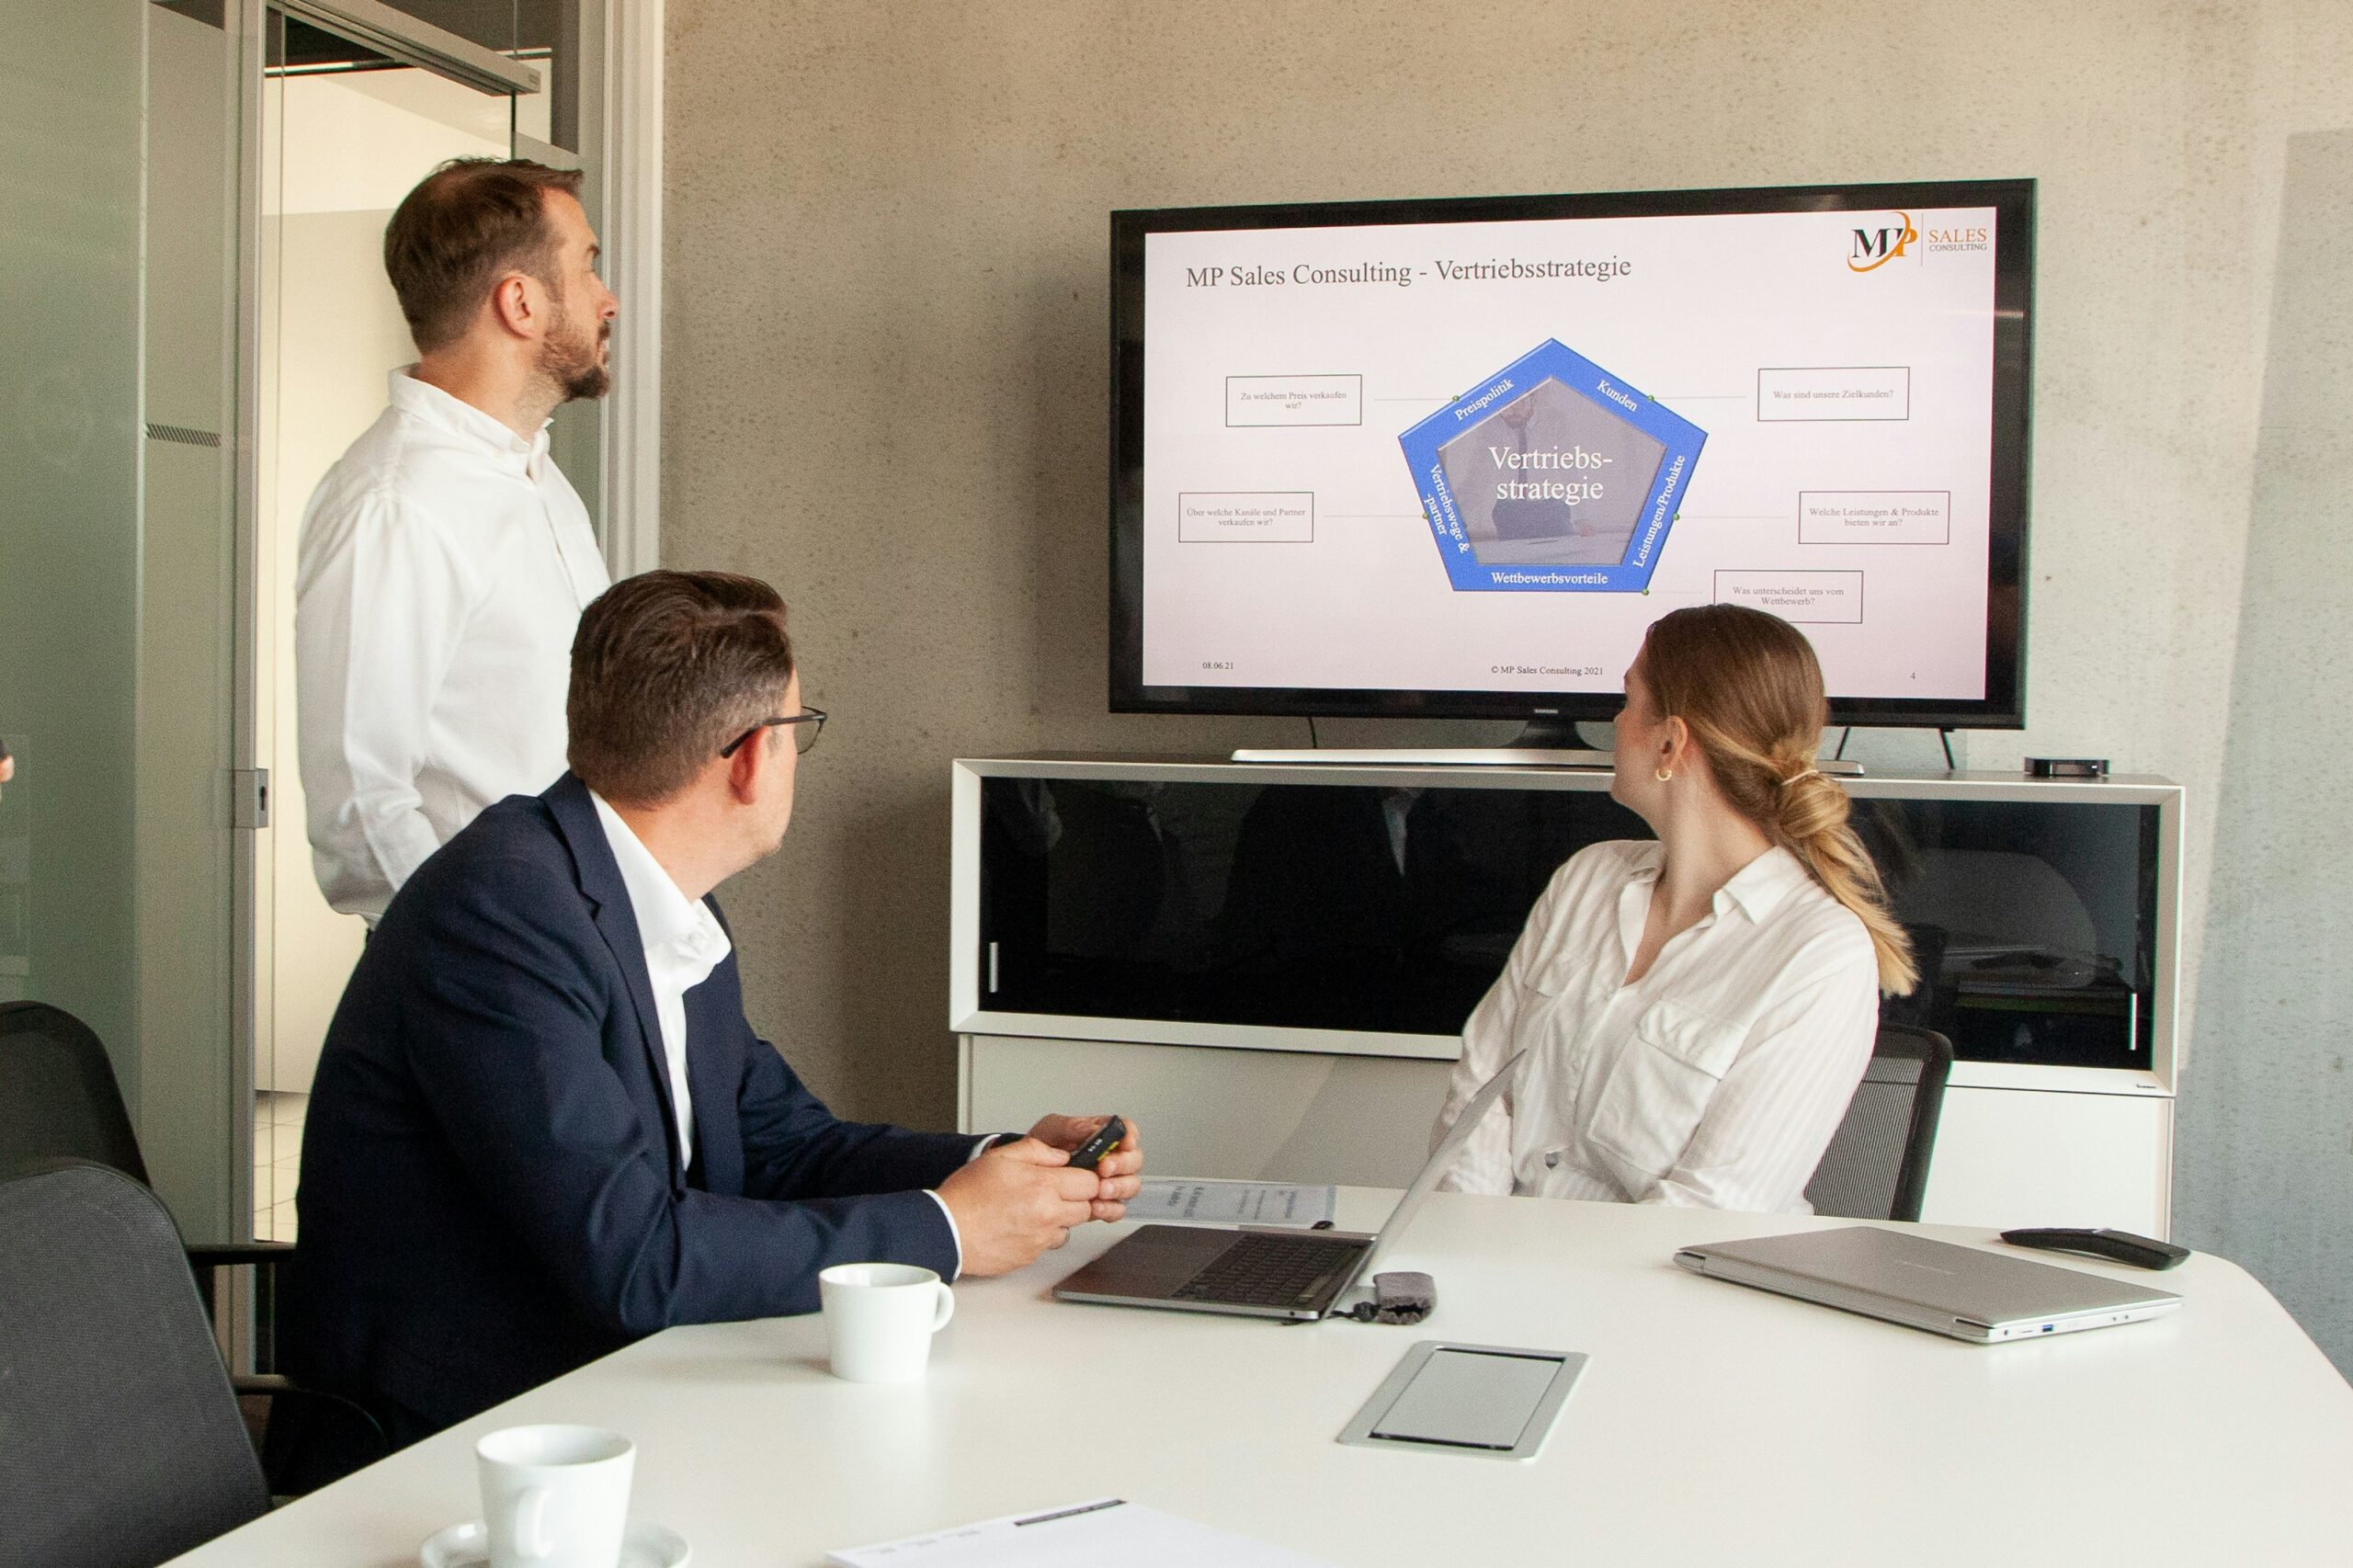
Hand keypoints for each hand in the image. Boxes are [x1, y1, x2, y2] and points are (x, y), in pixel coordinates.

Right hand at [936, 1137, 1099, 1276]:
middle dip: (1076, 1198)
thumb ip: (1038, 1150)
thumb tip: (1062, 1156)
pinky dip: (1040, 1235)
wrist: (946, 1230)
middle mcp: (1047, 1216)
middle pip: (1087, 1208)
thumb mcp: (1001, 1156)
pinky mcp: (1030, 1257)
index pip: (1091, 1183)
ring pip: (1069, 1228)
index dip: (1086, 1177)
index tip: (1076, 1175)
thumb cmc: (967, 1195)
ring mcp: (1040, 1240)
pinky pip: (1048, 1244)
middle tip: (1053, 1191)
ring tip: (1032, 1208)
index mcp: (1043, 1187)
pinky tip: (1020, 1224)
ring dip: (1059, 1218)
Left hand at [1024, 1114, 1144, 1221]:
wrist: (1027, 1177)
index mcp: (1102, 1135)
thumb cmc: (1041, 1148)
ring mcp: (1109, 1181)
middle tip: (1104, 1167)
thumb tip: (1093, 1128)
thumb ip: (1073, 1127)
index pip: (1127, 1131)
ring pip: (1131, 1185)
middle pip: (1134, 1160)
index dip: (1130, 1136)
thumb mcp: (1052, 1130)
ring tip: (1101, 1189)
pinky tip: (1096, 1206)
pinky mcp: (1103, 1203)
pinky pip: (1117, 1208)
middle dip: (1123, 1164)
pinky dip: (1110, 1209)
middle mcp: (1111, 1158)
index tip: (1125, 1142)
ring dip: (1119, 1187)